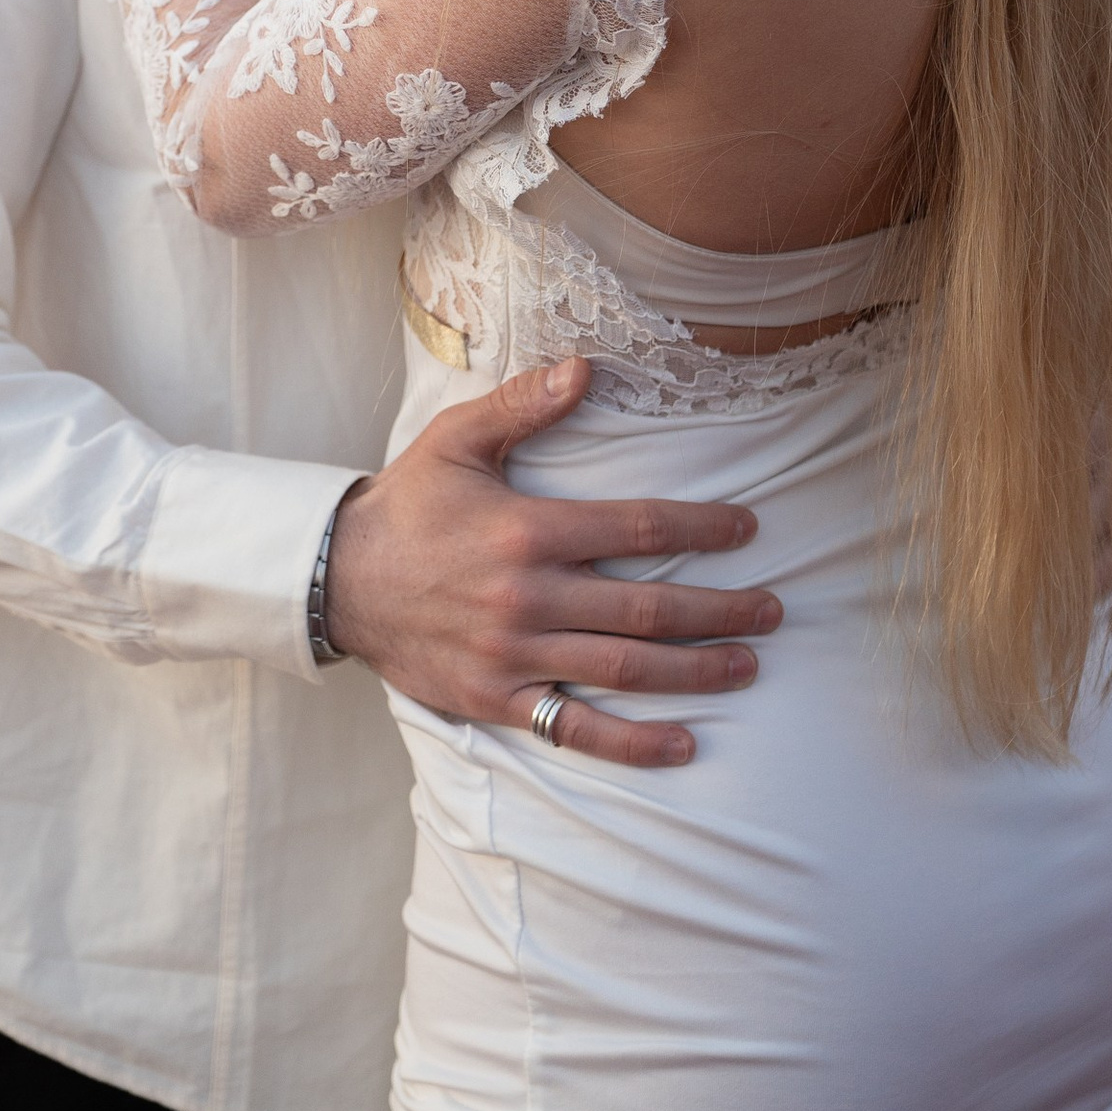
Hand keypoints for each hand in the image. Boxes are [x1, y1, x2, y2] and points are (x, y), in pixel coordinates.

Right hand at [322, 358, 780, 765]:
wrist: (338, 579)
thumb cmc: (407, 504)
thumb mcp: (457, 440)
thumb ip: (523, 405)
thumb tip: (586, 367)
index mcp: (528, 530)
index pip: (638, 529)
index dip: (702, 529)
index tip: (747, 529)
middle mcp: (529, 597)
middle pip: (647, 610)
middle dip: (721, 610)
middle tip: (773, 611)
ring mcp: (515, 655)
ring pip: (624, 671)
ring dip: (696, 671)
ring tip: (747, 664)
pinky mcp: (497, 700)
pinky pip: (575, 729)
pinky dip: (633, 742)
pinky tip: (683, 743)